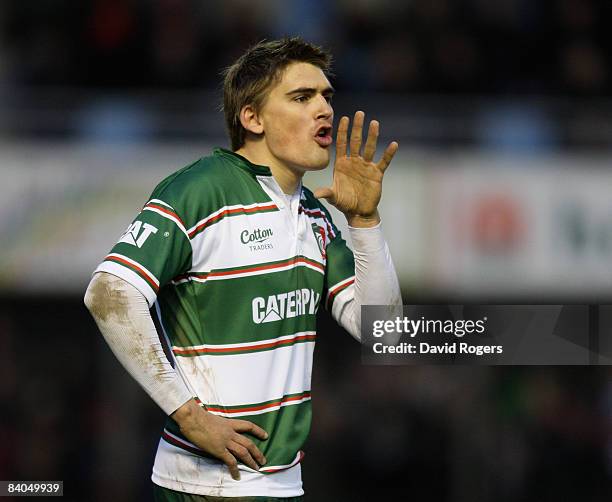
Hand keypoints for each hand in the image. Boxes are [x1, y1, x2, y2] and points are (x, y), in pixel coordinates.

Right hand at [171, 399, 267, 479]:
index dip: (258, 431)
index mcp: (230, 423)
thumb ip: (221, 425)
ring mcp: (225, 441)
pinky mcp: (218, 450)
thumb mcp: (215, 419)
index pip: (248, 425)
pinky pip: (230, 461)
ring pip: (243, 452)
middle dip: (257, 453)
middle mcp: (230, 432)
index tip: (265, 435)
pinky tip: (237, 475)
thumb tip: (220, 430)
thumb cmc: (199, 417)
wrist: (193, 419)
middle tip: (263, 460)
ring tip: (256, 468)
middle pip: (248, 443)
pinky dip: (235, 469)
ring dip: (251, 461)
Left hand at [314, 111, 397, 227]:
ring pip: (370, 148)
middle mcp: (354, 162)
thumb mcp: (334, 198)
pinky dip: (388, 154)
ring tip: (374, 123)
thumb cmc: (345, 203)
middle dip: (357, 128)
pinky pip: (383, 162)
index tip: (343, 118)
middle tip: (359, 113)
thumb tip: (317, 194)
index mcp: (342, 164)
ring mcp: (366, 167)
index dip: (342, 132)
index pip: (341, 144)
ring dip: (372, 136)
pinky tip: (393, 144)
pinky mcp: (377, 174)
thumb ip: (327, 193)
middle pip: (356, 142)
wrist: (359, 212)